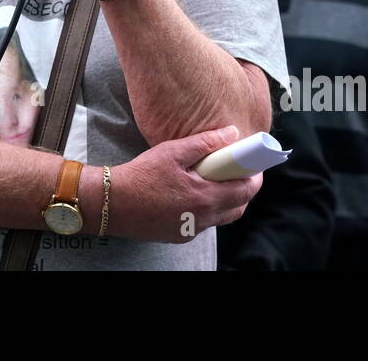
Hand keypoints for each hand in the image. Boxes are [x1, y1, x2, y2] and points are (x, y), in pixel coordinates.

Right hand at [105, 126, 262, 243]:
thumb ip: (204, 142)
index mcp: (205, 198)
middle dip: (243, 190)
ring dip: (226, 200)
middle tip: (236, 172)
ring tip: (215, 180)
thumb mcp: (172, 152)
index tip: (255, 166)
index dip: (255, 178)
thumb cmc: (141, 175)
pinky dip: (207, 208)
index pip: (245, 192)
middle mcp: (202, 218)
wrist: (112, 202)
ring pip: (221, 217)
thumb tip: (232, 133)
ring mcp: (191, 230)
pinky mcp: (179, 235)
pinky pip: (203, 223)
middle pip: (238, 208)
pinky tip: (193, 193)